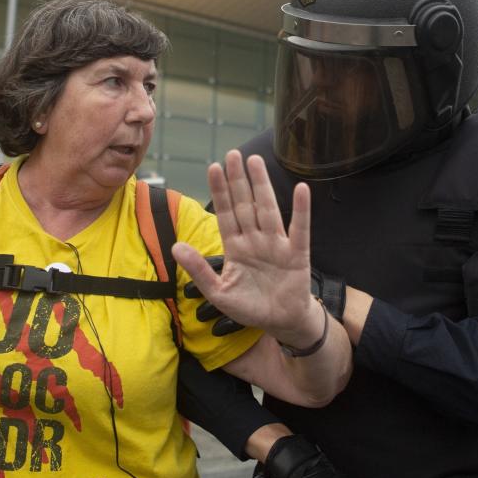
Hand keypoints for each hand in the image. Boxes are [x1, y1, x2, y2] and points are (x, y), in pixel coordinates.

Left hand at [172, 150, 319, 346]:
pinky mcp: (297, 254)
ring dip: (262, 186)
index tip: (213, 167)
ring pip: (267, 209)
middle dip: (238, 180)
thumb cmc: (250, 307)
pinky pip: (299, 229)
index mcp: (236, 247)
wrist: (281, 323)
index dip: (219, 191)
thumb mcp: (218, 293)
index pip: (225, 213)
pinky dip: (302, 210)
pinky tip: (301, 189)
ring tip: (256, 161)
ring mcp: (276, 244)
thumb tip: (176, 247)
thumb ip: (199, 270)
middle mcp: (255, 240)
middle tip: (233, 154)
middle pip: (245, 204)